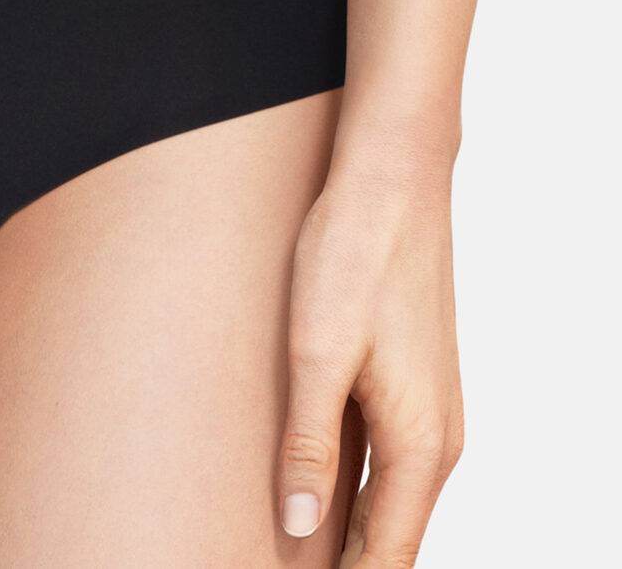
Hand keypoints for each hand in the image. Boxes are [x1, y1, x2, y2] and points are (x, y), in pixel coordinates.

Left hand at [278, 138, 463, 566]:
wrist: (392, 181)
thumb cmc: (356, 255)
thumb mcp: (318, 353)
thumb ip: (309, 446)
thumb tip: (297, 527)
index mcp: (420, 442)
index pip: (386, 556)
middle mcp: (437, 434)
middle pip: (392, 534)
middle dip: (342, 561)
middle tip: (274, 562)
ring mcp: (429, 405)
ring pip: (391, 496)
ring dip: (347, 525)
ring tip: (289, 541)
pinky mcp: (412, 378)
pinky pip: (389, 456)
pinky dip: (356, 484)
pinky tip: (317, 480)